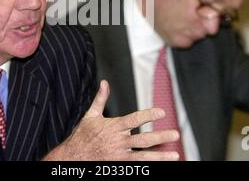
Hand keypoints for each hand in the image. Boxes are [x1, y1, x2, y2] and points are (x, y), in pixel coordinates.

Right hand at [43, 80, 179, 160]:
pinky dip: (149, 165)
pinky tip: (160, 164)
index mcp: (113, 127)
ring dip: (160, 156)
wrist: (72, 157)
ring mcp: (120, 156)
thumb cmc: (82, 136)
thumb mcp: (90, 115)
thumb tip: (104, 83)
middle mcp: (119, 142)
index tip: (162, 112)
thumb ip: (100, 99)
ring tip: (175, 155)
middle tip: (175, 134)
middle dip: (161, 137)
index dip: (149, 115)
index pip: (135, 119)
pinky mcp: (119, 166)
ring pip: (144, 157)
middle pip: (144, 139)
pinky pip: (137, 167)